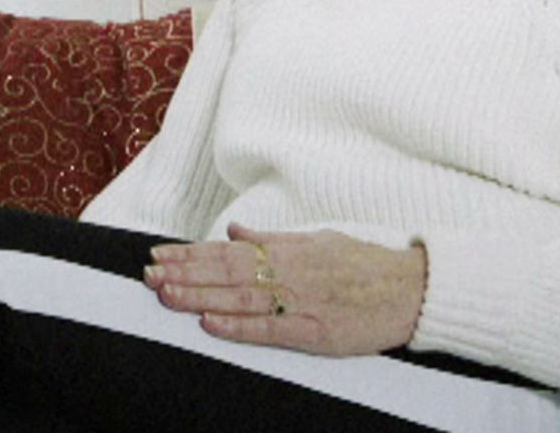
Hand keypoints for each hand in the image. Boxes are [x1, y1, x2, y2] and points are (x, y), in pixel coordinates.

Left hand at [143, 222, 426, 355]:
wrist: (412, 290)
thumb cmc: (366, 265)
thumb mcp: (318, 240)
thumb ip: (273, 238)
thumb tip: (235, 230)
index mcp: (288, 249)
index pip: (228, 251)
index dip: (190, 254)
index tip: (159, 255)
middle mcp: (289, 271)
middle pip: (226, 272)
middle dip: (184, 273)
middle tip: (148, 274)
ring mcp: (300, 301)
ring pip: (239, 298)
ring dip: (199, 296)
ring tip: (165, 294)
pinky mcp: (315, 330)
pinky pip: (269, 329)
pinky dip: (237, 326)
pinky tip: (209, 323)